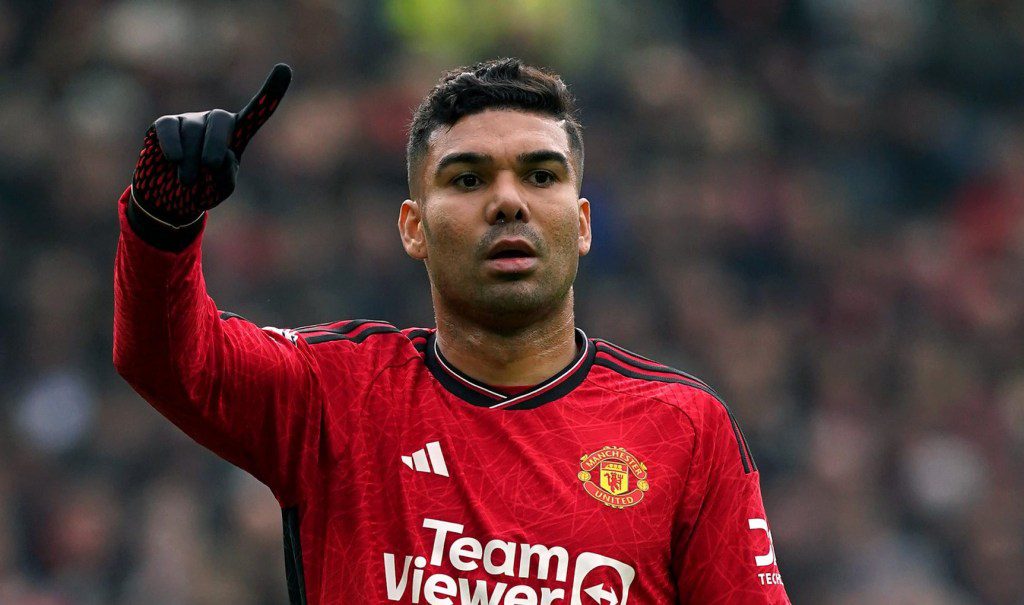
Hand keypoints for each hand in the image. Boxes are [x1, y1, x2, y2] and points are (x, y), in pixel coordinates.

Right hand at [131, 64, 291, 226]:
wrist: (169, 195)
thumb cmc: (203, 188)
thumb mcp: (220, 189)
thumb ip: (225, 177)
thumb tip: (218, 158)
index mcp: (238, 133)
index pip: (258, 111)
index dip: (271, 92)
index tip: (284, 67)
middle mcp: (216, 121)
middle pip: (221, 120)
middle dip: (216, 143)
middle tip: (210, 165)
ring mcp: (191, 119)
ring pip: (193, 131)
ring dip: (191, 160)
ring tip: (187, 181)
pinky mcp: (166, 123)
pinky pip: (170, 127)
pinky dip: (172, 145)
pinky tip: (174, 159)